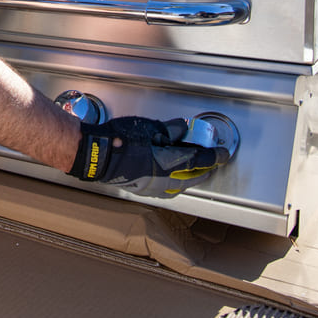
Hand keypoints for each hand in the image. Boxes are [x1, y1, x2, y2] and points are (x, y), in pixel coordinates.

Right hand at [68, 116, 230, 196]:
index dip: (213, 156)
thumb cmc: (117, 139)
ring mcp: (154, 188)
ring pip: (182, 184)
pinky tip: (174, 174)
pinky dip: (177, 180)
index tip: (222, 153)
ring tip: (194, 166)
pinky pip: (169, 187)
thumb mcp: (148, 127)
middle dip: (204, 168)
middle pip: (193, 176)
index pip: (199, 160)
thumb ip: (169, 130)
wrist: (95, 155)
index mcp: (167, 162)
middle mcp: (164, 179)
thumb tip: (183, 130)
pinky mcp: (145, 190)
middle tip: (211, 159)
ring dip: (191, 175)